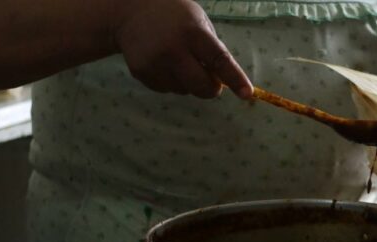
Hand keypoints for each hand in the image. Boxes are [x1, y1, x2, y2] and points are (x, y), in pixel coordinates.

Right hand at [112, 0, 252, 98]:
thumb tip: (222, 81)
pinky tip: (163, 63)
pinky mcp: (142, 73)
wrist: (129, 12)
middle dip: (211, 88)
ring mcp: (155, 63)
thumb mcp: (198, 22)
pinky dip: (171, 82)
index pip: (219, 60)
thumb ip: (211, 49)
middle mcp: (174, 50)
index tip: (247, 94)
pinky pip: (167, 89)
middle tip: (211, 81)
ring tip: (177, 60)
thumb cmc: (174, 16)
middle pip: (202, 86)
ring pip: (184, 90)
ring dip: (188, 82)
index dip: (235, 79)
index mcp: (193, 32)